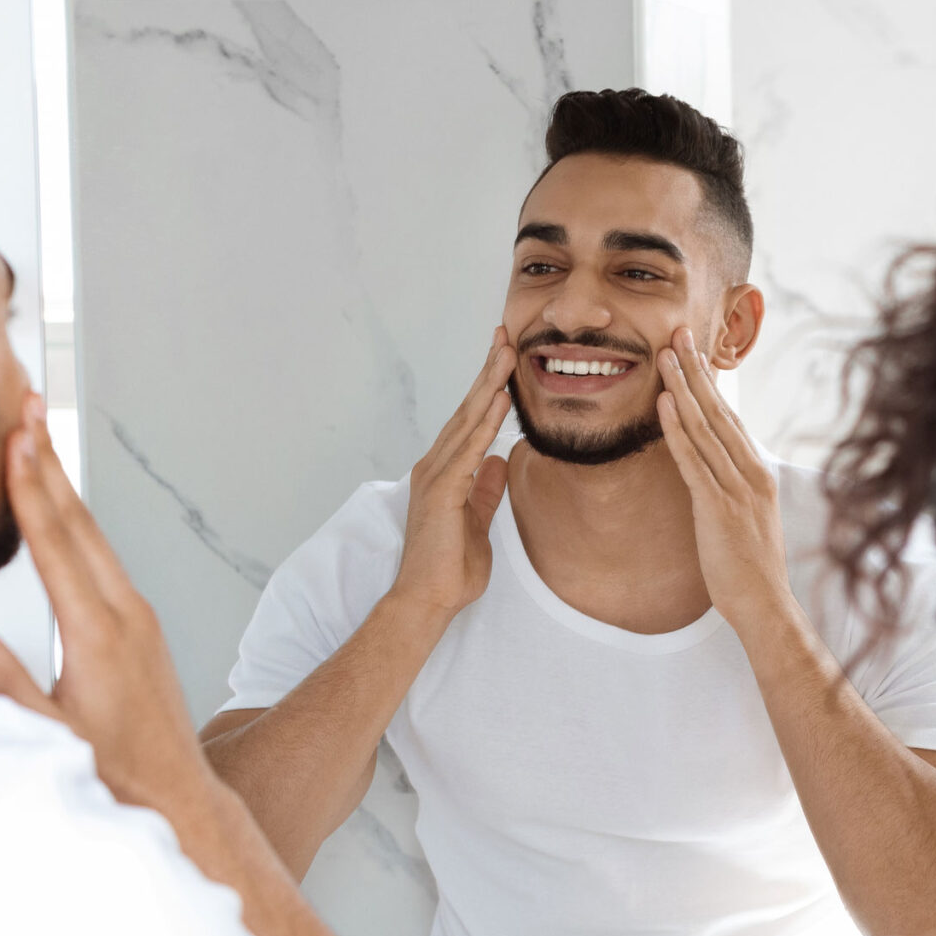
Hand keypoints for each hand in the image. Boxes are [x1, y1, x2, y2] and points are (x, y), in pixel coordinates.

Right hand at [0, 404, 218, 820]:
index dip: (32, 488)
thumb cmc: (112, 774)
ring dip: (62, 484)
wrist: (177, 797)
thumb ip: (5, 684)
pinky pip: (102, 559)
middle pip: (79, 522)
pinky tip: (60, 507)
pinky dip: (76, 521)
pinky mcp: (139, 628)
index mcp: (99, 634)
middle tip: (27, 403)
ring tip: (36, 437)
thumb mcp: (48, 738)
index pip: (58, 545)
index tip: (17, 437)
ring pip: (93, 536)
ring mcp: (137, 618)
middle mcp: (125, 615)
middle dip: (48, 461)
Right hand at [391, 327, 515, 620]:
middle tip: (505, 335)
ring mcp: (436, 477)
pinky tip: (501, 399)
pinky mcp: (442, 492)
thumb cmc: (450, 567)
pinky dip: (486, 422)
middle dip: (487, 372)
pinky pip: (469, 450)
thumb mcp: (478, 521)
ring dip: (488, 386)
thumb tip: (499, 462)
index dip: (487, 389)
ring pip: (467, 421)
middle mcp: (436, 467)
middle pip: (466, 410)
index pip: (470, 422)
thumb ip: (486, 490)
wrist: (428, 599)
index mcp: (445, 472)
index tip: (505, 359)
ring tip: (507, 354)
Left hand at [657, 329, 795, 636]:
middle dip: (697, 372)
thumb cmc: (753, 570)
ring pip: (705, 429)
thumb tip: (710, 472)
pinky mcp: (718, 508)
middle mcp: (751, 474)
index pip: (731, 419)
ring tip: (665, 357)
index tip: (693, 354)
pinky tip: (664, 405)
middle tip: (678, 335)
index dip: (710, 384)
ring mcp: (737, 489)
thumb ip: (732, 490)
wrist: (765, 605)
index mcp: (759, 474)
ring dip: (683, 390)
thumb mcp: (747, 520)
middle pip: (719, 413)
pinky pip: (694, 461)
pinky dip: (678, 430)